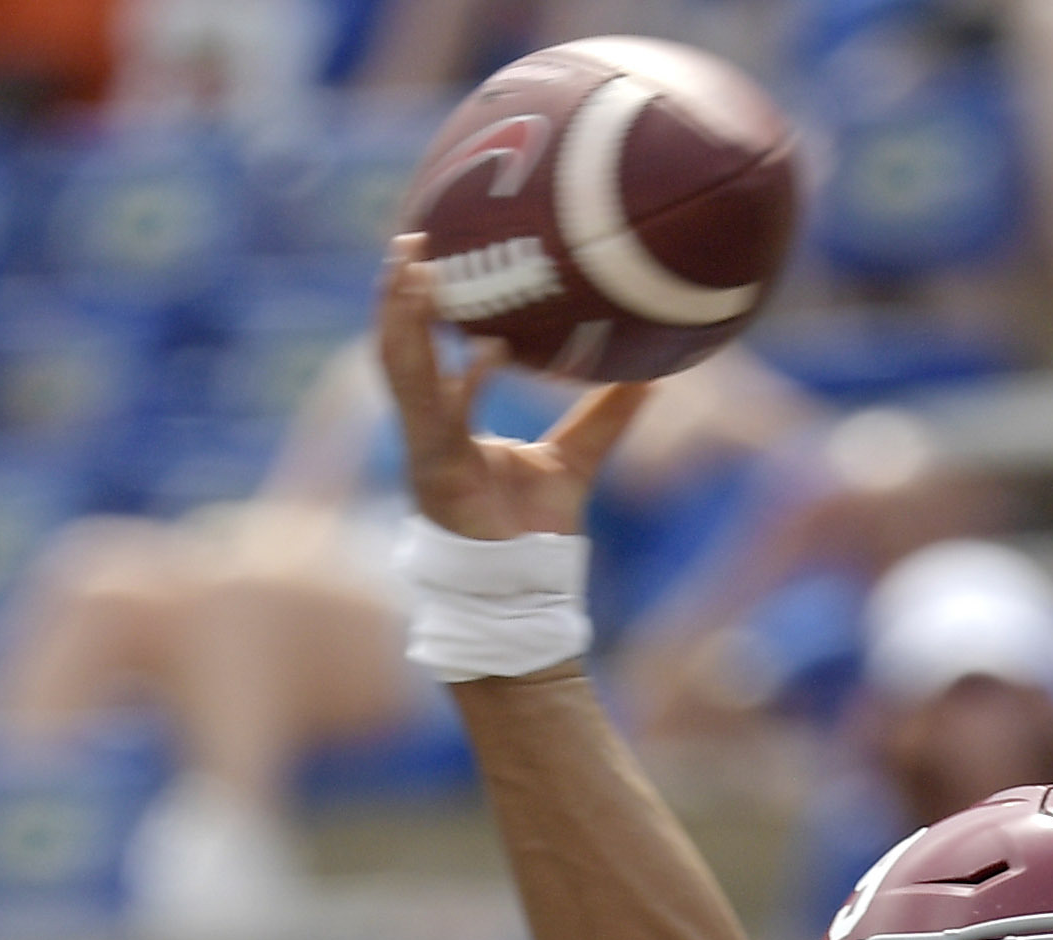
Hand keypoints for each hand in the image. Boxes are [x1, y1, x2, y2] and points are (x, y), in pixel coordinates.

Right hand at [375, 236, 652, 544]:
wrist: (524, 589)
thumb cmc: (537, 531)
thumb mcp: (578, 458)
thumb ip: (607, 414)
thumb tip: (657, 375)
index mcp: (446, 422)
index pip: (422, 351)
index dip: (417, 305)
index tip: (427, 251)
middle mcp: (427, 430)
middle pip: (397, 350)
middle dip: (395, 296)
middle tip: (409, 238)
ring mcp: (426, 452)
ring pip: (403, 373)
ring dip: (405, 320)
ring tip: (414, 268)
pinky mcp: (439, 476)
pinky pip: (443, 417)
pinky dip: (462, 381)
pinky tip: (487, 349)